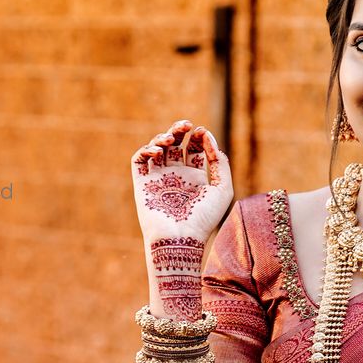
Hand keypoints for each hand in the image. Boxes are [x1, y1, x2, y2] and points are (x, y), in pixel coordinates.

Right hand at [131, 120, 232, 245]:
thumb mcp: (222, 190)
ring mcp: (158, 179)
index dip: (198, 137)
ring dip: (162, 137)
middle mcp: (176, 177)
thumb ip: (221, 164)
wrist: (179, 238)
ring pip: (156, 149)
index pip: (194, 150)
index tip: (202, 132)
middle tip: (186, 125)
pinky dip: (146, 149)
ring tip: (170, 138)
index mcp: (195, 179)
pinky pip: (139, 160)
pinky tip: (158, 150)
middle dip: (179, 131)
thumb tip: (210, 142)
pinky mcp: (142, 184)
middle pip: (175, 145)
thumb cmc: (204, 218)